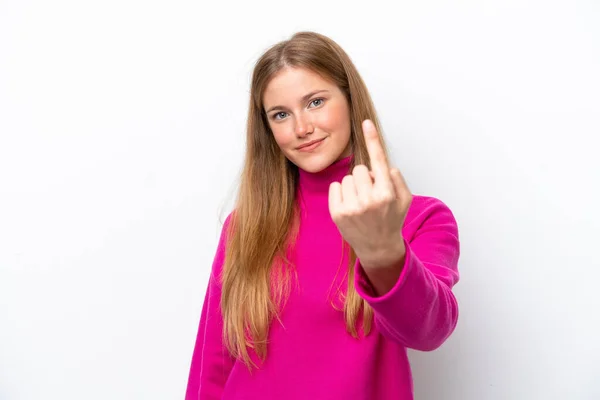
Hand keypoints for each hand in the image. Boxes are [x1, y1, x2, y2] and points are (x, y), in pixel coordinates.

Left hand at [328, 119, 412, 269]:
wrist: (377, 248)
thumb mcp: (404, 200)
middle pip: (360, 169)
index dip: (372, 139)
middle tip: (371, 194)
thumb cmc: (391, 220)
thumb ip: (397, 179)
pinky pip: (335, 187)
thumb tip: (385, 165)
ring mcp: (351, 207)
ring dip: (353, 186)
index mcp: (386, 193)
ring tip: (361, 203)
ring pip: (347, 178)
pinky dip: (341, 193)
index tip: (365, 122)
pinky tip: (350, 206)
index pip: (378, 160)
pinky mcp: (337, 213)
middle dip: (365, 177)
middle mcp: (369, 200)